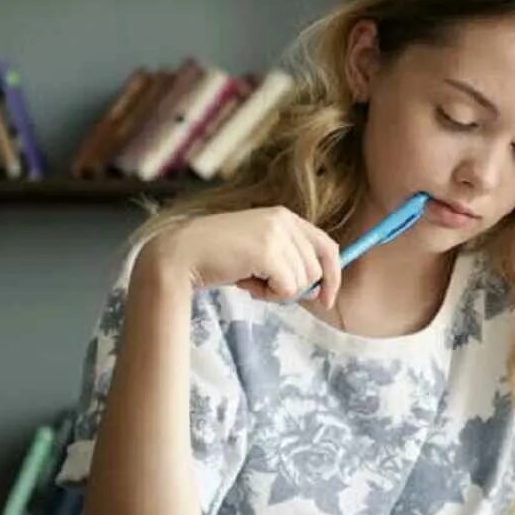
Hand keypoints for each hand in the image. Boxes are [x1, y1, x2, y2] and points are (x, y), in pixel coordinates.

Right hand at [139, 206, 342, 307]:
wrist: (182, 254)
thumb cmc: (218, 257)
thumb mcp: (259, 249)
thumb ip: (288, 259)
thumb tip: (318, 288)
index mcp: (285, 216)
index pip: (327, 246)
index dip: (333, 275)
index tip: (327, 299)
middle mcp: (285, 220)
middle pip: (316, 269)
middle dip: (294, 287)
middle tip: (262, 284)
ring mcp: (277, 234)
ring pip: (303, 281)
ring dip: (278, 291)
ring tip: (251, 280)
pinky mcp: (268, 251)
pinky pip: (288, 288)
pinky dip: (270, 295)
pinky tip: (248, 284)